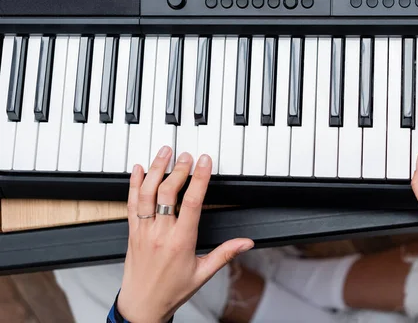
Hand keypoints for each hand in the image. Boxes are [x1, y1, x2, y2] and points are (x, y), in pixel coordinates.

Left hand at [117, 147, 253, 322]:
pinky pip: (131, 203)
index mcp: (180, 241)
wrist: (141, 306)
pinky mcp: (131, 232)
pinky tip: (138, 169)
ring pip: (146, 193)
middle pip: (167, 192)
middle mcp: (160, 233)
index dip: (199, 178)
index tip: (204, 162)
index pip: (192, 202)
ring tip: (164, 152)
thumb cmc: (171, 291)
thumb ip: (225, 254)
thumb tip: (246, 242)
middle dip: (178, 169)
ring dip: (155, 170)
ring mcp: (143, 231)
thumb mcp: (203, 274)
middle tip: (187, 155)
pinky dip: (133, 184)